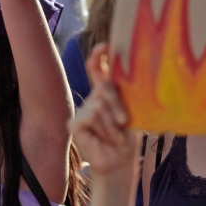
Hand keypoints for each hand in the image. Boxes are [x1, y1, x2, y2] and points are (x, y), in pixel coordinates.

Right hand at [70, 43, 137, 176]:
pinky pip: (91, 116)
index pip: (96, 68)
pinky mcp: (74, 123)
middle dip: (117, 103)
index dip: (98, 55)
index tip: (106, 45)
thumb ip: (124, 94)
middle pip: (104, 86)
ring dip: (112, 124)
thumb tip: (121, 79)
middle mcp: (92, 98)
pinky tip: (104, 138)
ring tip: (116, 136)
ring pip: (99, 105)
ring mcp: (82, 110)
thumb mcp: (131, 112)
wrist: (120, 160)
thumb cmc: (128, 137)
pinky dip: (103, 129)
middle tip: (123, 121)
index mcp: (106, 92)